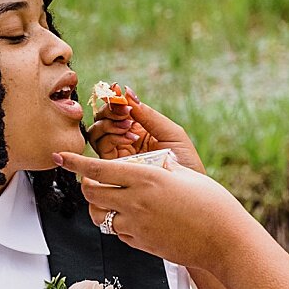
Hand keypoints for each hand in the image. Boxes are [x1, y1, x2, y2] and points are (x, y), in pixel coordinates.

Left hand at [53, 149, 248, 269]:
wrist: (223, 240)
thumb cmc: (211, 202)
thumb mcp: (184, 174)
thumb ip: (160, 167)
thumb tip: (149, 162)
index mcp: (146, 179)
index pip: (97, 169)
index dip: (74, 162)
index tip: (59, 155)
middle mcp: (136, 202)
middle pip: (91, 194)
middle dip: (85, 185)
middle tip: (92, 180)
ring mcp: (136, 226)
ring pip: (98, 216)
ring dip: (98, 206)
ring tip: (110, 200)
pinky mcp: (141, 243)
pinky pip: (117, 232)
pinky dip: (116, 223)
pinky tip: (132, 217)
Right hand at [83, 97, 206, 173]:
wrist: (191, 197)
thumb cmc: (187, 165)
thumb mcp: (172, 134)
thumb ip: (149, 115)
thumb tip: (127, 92)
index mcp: (141, 128)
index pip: (118, 109)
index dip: (114, 98)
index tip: (117, 91)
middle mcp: (126, 140)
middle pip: (102, 119)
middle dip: (109, 111)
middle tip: (125, 113)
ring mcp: (119, 155)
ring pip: (97, 133)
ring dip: (109, 125)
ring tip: (128, 129)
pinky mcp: (114, 170)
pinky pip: (101, 150)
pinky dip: (110, 139)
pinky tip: (127, 141)